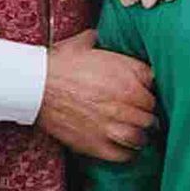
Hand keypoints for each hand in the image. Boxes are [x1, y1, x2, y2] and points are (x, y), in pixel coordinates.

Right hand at [36, 29, 155, 162]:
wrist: (34, 85)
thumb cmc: (58, 64)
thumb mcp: (84, 44)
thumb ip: (100, 41)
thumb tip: (100, 36)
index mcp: (127, 75)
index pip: (154, 85)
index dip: (148, 89)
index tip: (143, 92)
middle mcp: (126, 101)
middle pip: (151, 113)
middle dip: (147, 113)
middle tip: (142, 115)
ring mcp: (112, 124)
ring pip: (141, 136)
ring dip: (141, 135)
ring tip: (138, 133)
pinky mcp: (97, 143)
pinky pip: (124, 154)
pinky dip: (128, 152)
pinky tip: (125, 147)